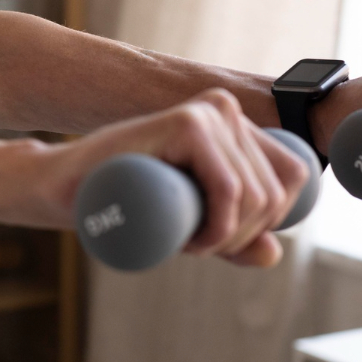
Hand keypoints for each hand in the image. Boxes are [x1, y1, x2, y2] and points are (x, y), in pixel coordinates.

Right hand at [52, 89, 312, 266]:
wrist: (68, 189)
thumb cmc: (127, 202)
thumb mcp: (191, 221)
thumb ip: (235, 235)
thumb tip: (275, 252)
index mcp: (236, 124)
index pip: (293, 176)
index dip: (266, 222)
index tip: (222, 240)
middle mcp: (227, 109)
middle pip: (276, 193)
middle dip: (243, 237)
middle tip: (196, 247)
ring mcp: (208, 112)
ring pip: (255, 196)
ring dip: (227, 238)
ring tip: (185, 242)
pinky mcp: (187, 122)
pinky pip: (230, 189)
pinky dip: (217, 228)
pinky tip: (188, 240)